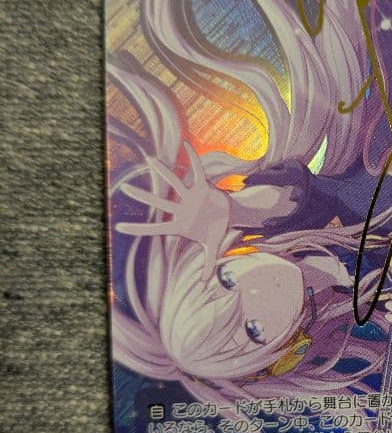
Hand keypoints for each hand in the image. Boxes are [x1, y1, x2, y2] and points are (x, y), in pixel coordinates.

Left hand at [116, 142, 229, 280]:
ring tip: (150, 160)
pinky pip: (198, 170)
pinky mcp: (204, 186)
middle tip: (125, 189)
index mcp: (180, 224)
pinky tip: (187, 145)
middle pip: (160, 202)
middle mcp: (181, 208)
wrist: (230, 215)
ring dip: (164, 171)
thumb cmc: (216, 230)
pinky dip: (194, 158)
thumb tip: (206, 287)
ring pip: (175, 183)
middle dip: (143, 196)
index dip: (139, 227)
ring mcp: (191, 196)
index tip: (119, 227)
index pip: (156, 228)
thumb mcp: (213, 250)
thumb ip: (208, 266)